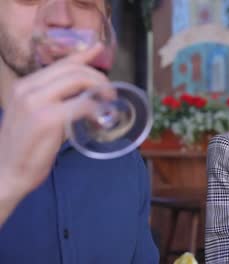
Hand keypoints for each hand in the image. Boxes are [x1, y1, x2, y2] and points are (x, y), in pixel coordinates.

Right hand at [0, 44, 114, 199]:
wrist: (6, 173)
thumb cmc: (25, 149)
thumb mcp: (34, 117)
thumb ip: (54, 104)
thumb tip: (84, 99)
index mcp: (24, 86)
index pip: (60, 64)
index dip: (83, 55)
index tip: (99, 49)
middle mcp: (28, 89)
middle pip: (73, 70)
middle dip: (98, 77)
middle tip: (109, 93)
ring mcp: (36, 103)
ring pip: (79, 80)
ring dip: (100, 88)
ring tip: (108, 101)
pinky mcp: (48, 119)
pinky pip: (82, 104)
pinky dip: (97, 108)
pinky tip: (101, 117)